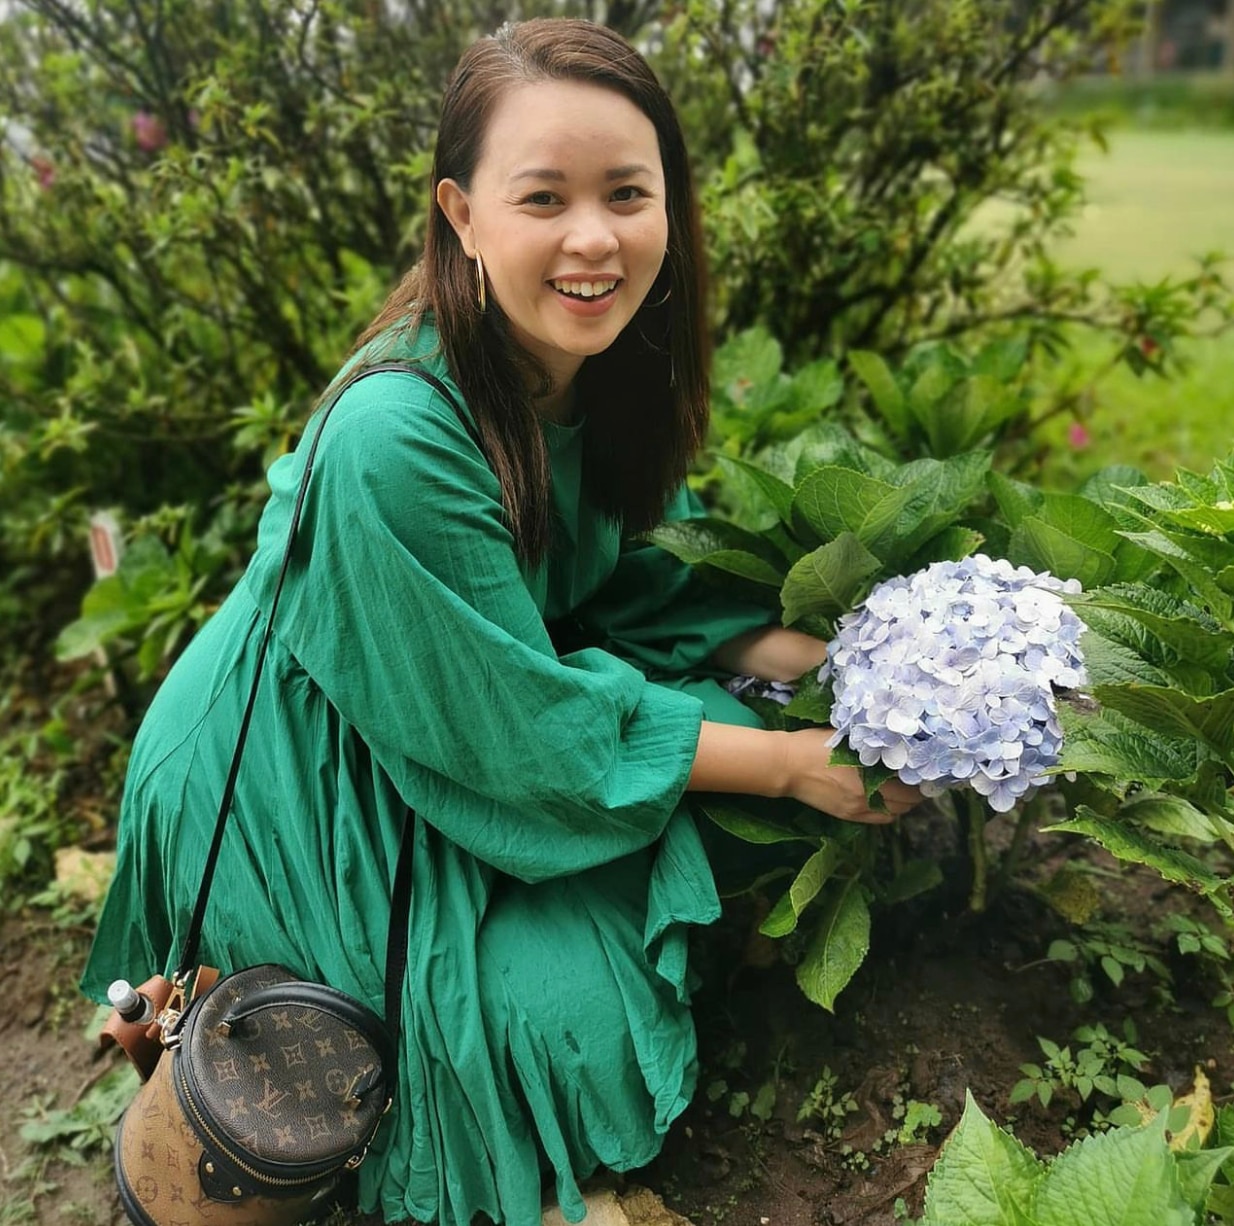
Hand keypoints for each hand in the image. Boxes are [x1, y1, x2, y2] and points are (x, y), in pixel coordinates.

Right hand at [779, 728, 920, 824]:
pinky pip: (879, 819)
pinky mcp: (847, 816)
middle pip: (908, 802)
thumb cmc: (814, 744)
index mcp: (869, 773)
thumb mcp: (846, 737)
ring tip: (904, 790)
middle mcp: (867, 795)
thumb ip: (871, 743)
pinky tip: (887, 800)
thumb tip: (896, 742)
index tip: (925, 768)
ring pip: (895, 813)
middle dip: (916, 791)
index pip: (910, 784)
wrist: (786, 765)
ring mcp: (857, 808)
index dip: (922, 778)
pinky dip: (890, 811)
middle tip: (918, 778)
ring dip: (904, 803)